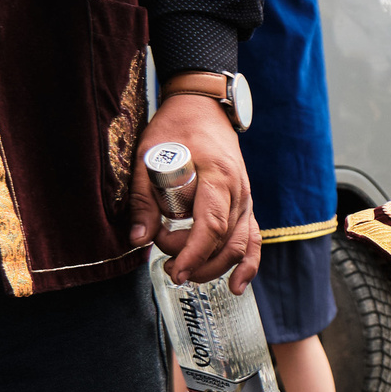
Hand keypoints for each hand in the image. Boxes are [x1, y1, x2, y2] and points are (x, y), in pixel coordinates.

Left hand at [130, 86, 260, 291]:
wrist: (203, 106)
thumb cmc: (175, 127)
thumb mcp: (149, 156)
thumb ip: (144, 199)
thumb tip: (138, 239)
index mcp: (218, 176)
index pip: (211, 226)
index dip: (193, 254)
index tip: (174, 271)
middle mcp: (239, 190)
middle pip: (224, 241)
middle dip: (195, 261)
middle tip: (165, 263)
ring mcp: (246, 198)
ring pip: (240, 245)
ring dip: (215, 268)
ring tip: (186, 274)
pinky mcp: (245, 204)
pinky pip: (253, 239)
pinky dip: (247, 265)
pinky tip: (236, 285)